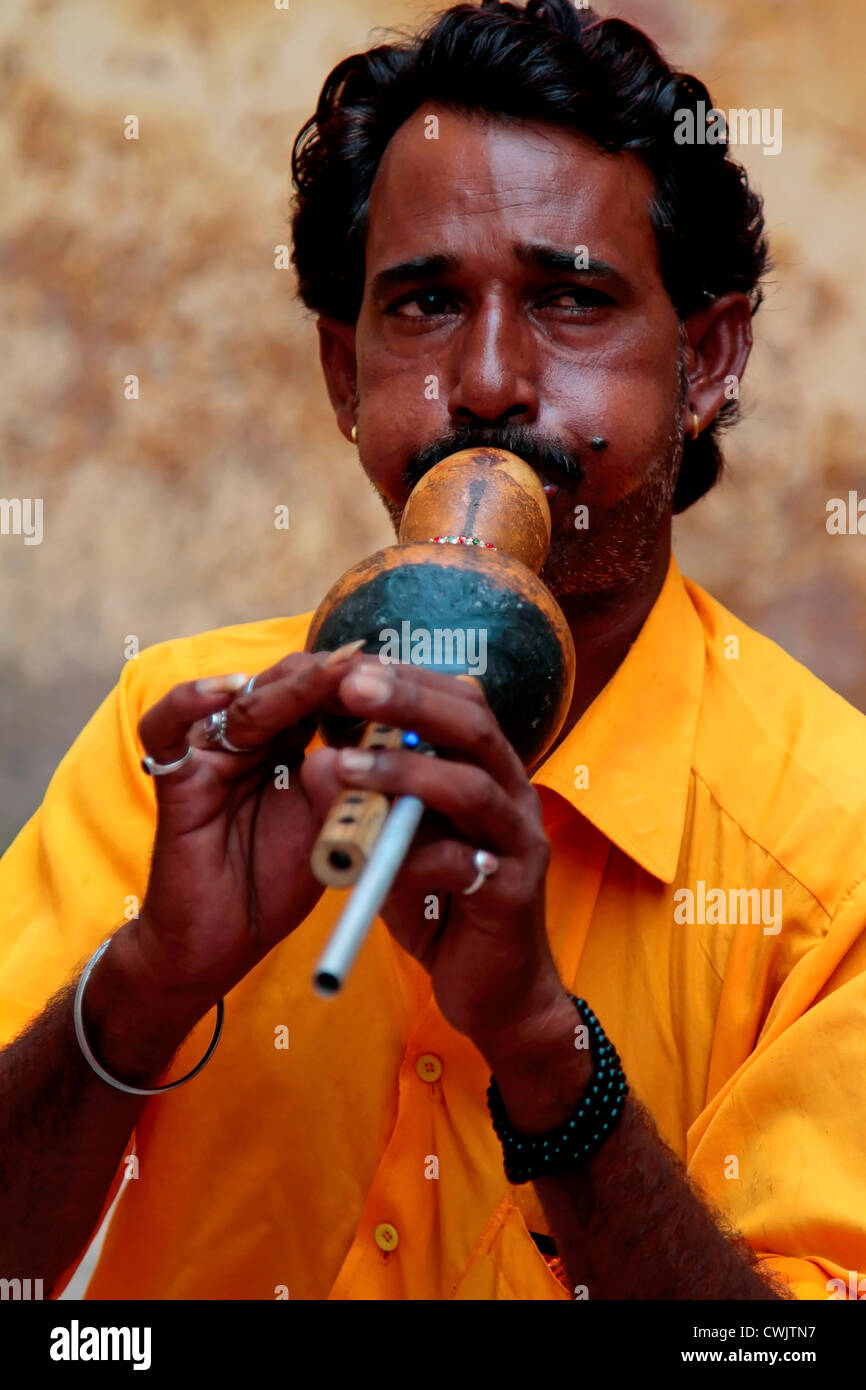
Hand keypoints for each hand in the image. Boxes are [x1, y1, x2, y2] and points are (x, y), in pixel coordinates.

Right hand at [128, 642, 367, 1008]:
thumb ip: (353, 782)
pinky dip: (189, 701)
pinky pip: (166, 728)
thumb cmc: (276, 884)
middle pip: (285, 685)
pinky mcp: (176, 778)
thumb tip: (397, 735)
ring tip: (329, 675)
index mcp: (288, 745)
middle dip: (331, 676)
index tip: (402, 678)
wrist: (223, 943)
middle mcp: (247, 740)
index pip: (322, 695)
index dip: (359, 685)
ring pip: (242, 699)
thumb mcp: (331, 826)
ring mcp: (210, 753)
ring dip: (287, 685)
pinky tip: (227, 690)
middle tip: (372, 667)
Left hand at [301, 658, 566, 1054]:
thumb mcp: (399, 841)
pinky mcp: (514, 893)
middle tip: (351, 682)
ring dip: (404, 771)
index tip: (348, 662)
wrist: (493, 990)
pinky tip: (373, 857)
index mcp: (487, 770)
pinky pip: (468, 864)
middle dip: (409, 698)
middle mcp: (513, 793)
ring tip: (343, 763)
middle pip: (473, 723)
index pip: (456, 700)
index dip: (406, 677)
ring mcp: (520, 842)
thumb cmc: (442, 903)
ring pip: (473, 787)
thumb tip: (321, 757)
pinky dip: (418, 855)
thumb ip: (375, 802)